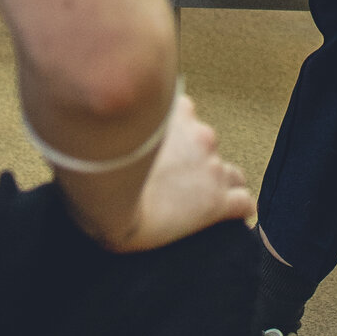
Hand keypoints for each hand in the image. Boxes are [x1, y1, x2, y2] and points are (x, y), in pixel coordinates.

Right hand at [78, 90, 257, 254]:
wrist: (106, 201)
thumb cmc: (92, 165)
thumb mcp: (106, 126)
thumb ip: (117, 120)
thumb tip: (97, 116)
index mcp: (174, 113)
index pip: (188, 116)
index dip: (178, 137)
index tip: (166, 154)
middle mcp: (200, 135)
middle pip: (209, 146)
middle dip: (196, 164)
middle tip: (174, 185)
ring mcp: (212, 168)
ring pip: (232, 174)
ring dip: (220, 186)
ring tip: (200, 206)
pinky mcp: (217, 202)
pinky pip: (244, 204)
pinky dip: (239, 212)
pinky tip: (230, 223)